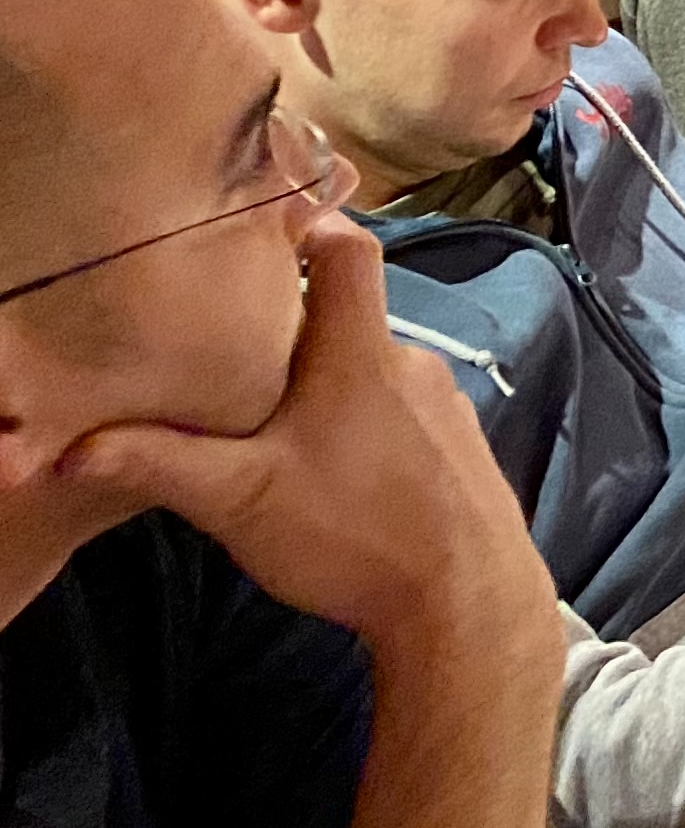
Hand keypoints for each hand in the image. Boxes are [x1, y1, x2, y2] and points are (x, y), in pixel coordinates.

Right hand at [57, 223, 553, 662]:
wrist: (467, 604)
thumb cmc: (355, 537)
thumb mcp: (238, 500)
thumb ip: (156, 464)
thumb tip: (74, 449)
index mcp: (360, 352)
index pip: (349, 247)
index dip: (310, 223)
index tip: (260, 229)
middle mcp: (411, 363)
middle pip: (349, 313)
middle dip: (291, 324)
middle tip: (228, 344)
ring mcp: (444, 405)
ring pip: (373, 366)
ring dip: (325, 380)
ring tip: (269, 412)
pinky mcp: (460, 447)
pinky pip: (402, 410)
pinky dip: (362, 419)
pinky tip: (329, 462)